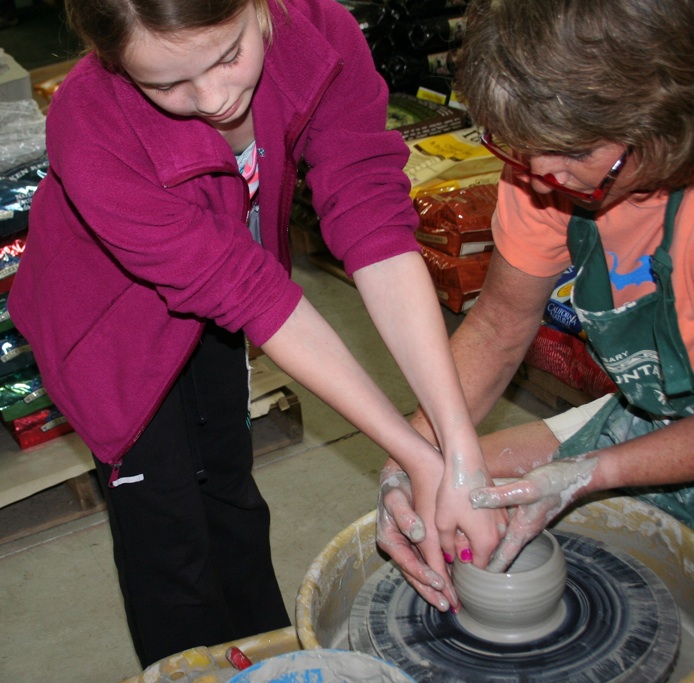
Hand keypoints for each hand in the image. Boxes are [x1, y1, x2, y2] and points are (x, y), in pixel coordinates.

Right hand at [377, 459, 459, 611]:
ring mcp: (406, 546)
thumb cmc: (398, 485)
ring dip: (435, 588)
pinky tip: (450, 583)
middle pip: (414, 574)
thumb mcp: (396, 497)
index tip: (440, 582)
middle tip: (448, 604)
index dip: (424, 575)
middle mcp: (397, 546)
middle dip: (430, 591)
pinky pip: (426, 563)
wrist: (402, 473)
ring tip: (451, 601)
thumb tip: (415, 533)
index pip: (408, 563)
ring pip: (420, 573)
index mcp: (388, 539)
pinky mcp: (416, 542)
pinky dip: (437, 575)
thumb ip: (404, 514)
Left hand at [435, 457, 506, 569]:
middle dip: (470, 556)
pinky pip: (492, 527)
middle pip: (485, 555)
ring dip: (476, 542)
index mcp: (486, 542)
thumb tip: (450, 558)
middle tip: (452, 552)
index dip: (464, 570)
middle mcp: (500, 534)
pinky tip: (465, 520)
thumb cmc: (453, 492)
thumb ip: (446, 546)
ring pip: (489, 540)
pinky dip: (481, 529)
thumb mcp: (442, 522)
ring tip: (457, 535)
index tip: (452, 567)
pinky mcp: (501, 508)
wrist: (465, 462)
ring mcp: (503, 520)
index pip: (478, 568)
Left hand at [470, 456, 597, 571]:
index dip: (489, 568)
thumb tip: (474, 500)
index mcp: (523, 529)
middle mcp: (524, 528)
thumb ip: (501, 495)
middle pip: (502, 548)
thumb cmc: (553, 484)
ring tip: (468, 544)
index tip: (475, 580)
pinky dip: (493, 522)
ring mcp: (526, 519)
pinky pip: (507, 520)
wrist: (575, 475)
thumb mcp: (526, 489)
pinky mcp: (526, 508)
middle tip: (465, 563)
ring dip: (489, 540)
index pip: (504, 556)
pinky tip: (481, 514)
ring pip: (503, 534)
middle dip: (486, 557)